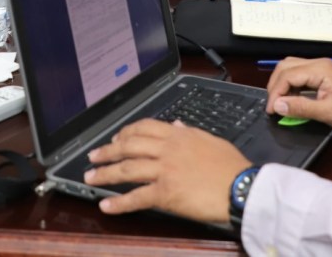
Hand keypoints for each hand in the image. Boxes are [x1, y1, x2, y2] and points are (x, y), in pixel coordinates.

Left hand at [84, 118, 249, 222]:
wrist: (242, 186)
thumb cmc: (231, 166)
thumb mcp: (209, 139)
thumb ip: (188, 132)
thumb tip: (176, 125)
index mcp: (177, 135)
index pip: (143, 127)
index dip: (125, 132)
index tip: (115, 138)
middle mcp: (167, 149)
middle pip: (129, 146)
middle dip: (107, 151)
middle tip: (92, 156)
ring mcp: (164, 171)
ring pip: (127, 169)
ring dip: (105, 173)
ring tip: (89, 178)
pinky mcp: (166, 193)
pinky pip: (137, 197)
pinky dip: (119, 202)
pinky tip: (106, 205)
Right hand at [266, 58, 331, 134]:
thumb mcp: (329, 113)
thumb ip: (301, 108)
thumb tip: (277, 106)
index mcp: (320, 69)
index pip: (288, 75)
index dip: (275, 92)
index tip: (271, 110)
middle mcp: (318, 62)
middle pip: (286, 66)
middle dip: (275, 85)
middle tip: (273, 105)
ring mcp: (321, 66)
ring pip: (291, 67)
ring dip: (282, 83)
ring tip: (280, 102)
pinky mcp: (323, 72)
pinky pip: (299, 73)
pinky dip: (291, 84)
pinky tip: (291, 97)